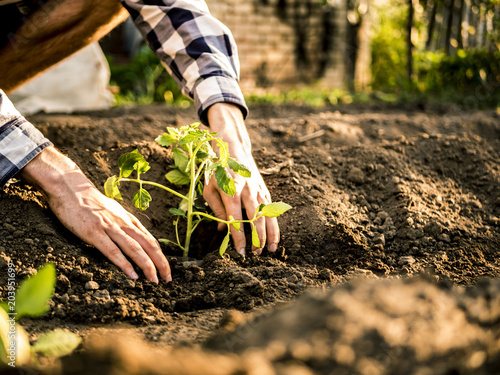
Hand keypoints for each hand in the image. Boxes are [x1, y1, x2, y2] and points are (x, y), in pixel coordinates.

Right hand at [19, 147, 170, 282]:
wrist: (69, 187)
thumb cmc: (89, 201)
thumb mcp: (112, 210)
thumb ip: (124, 222)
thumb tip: (135, 234)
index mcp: (128, 219)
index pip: (150, 240)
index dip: (160, 256)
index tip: (166, 269)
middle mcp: (123, 223)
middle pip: (148, 245)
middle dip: (160, 263)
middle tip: (167, 279)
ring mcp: (109, 227)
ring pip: (134, 248)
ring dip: (147, 265)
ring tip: (154, 280)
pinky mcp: (94, 232)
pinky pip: (112, 251)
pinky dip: (124, 264)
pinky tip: (132, 275)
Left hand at [203, 103, 279, 254]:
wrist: (234, 150)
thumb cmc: (217, 171)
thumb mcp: (210, 189)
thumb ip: (216, 210)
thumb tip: (222, 230)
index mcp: (231, 192)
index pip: (236, 220)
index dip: (239, 237)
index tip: (240, 252)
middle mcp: (248, 192)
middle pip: (256, 219)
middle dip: (257, 238)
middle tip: (256, 254)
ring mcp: (259, 191)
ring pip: (268, 215)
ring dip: (270, 234)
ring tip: (270, 250)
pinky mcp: (265, 191)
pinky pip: (272, 210)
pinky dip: (274, 224)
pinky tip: (275, 238)